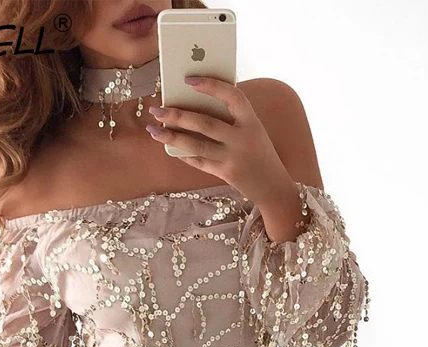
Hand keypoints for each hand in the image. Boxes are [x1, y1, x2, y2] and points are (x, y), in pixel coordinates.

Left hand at [145, 76, 296, 209]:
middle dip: (178, 115)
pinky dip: (184, 154)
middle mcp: (243, 140)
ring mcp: (234, 159)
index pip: (232, 96)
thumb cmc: (259, 151)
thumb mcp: (253, 130)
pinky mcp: (226, 174)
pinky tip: (170, 147)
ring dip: (172, 136)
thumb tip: (194, 102)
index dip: (211, 86)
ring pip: (197, 145)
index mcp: (252, 122)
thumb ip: (231, 117)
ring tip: (154, 129)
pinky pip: (200, 162)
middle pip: (206, 124)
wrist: (274, 186)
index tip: (189, 79)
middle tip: (157, 109)